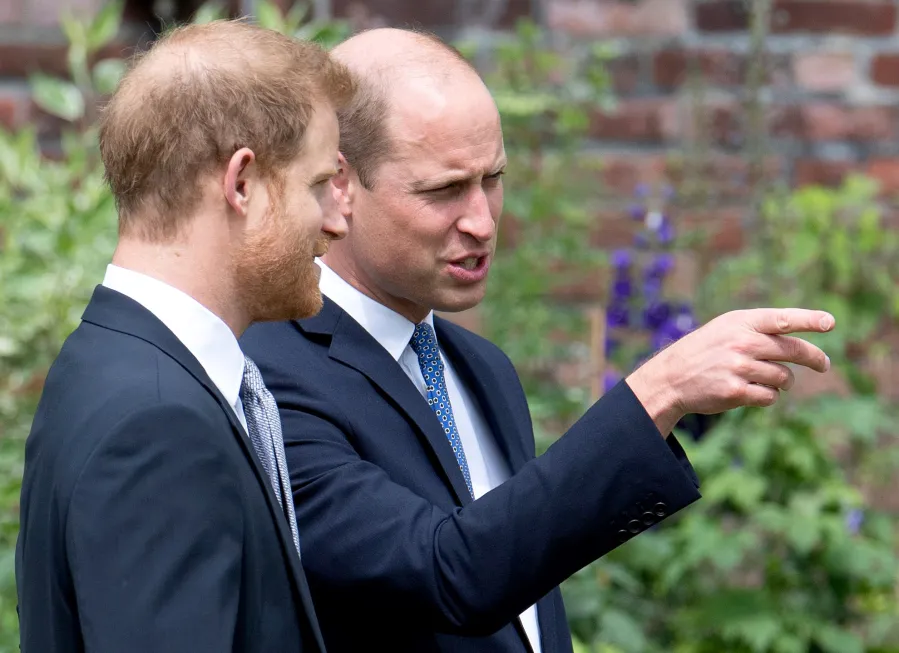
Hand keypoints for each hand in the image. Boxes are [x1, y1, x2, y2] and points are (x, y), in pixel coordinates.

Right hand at [626, 308, 834, 436]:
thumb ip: (759, 329)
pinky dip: (769, 396)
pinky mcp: (736, 392)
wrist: (672, 376)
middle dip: (814, 359)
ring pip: (784, 377)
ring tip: (768, 380)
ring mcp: (739, 368)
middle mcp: (741, 342)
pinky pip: (770, 396)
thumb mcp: (727, 328)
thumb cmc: (705, 350)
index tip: (829, 322)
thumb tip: (801, 344)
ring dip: (783, 381)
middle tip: (824, 364)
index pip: (781, 318)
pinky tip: (754, 392)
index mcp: (741, 322)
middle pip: (793, 351)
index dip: (808, 319)